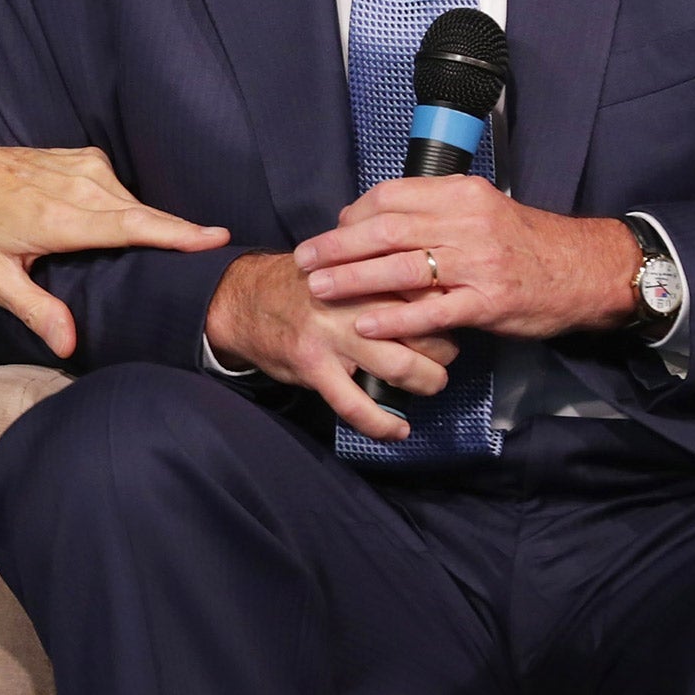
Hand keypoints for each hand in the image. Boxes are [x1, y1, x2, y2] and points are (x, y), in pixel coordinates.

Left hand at [0, 140, 228, 358]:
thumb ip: (34, 309)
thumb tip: (70, 345)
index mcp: (58, 217)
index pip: (131, 226)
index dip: (176, 233)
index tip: (218, 237)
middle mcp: (76, 186)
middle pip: (144, 214)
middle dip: (181, 233)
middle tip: (220, 256)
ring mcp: (81, 166)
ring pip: (133, 201)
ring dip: (153, 225)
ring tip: (180, 249)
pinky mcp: (82, 158)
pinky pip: (120, 188)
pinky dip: (132, 209)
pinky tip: (132, 228)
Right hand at [204, 251, 459, 441]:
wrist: (242, 298)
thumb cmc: (301, 284)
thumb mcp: (342, 263)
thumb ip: (382, 272)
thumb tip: (435, 288)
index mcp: (362, 269)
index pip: (426, 290)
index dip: (448, 310)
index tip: (452, 318)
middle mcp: (351, 298)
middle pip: (424, 329)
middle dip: (445, 349)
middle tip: (445, 355)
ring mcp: (331, 333)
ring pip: (401, 366)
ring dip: (427, 382)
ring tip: (430, 385)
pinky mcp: (313, 364)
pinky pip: (355, 404)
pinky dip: (382, 424)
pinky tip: (397, 431)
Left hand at [292, 176, 637, 343]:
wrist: (587, 269)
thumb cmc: (526, 241)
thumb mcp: (482, 208)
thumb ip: (435, 211)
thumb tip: (376, 220)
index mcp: (460, 193)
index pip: (390, 197)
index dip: (352, 216)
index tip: (331, 232)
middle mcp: (466, 222)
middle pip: (386, 230)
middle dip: (337, 246)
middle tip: (304, 260)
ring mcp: (478, 263)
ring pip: (401, 268)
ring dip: (353, 279)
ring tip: (319, 289)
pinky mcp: (489, 302)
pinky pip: (432, 311)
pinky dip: (394, 319)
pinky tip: (365, 325)